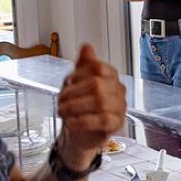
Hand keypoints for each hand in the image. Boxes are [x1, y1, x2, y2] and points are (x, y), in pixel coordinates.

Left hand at [56, 44, 126, 166]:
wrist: (82, 133)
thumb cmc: (81, 105)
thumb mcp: (78, 82)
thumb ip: (83, 64)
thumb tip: (87, 47)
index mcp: (110, 75)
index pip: (98, 67)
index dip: (80, 74)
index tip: (68, 82)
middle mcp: (118, 89)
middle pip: (97, 85)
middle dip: (74, 93)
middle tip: (60, 100)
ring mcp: (119, 107)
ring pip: (100, 102)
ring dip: (75, 106)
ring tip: (63, 111)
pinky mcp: (117, 123)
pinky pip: (102, 120)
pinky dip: (83, 120)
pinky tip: (72, 121)